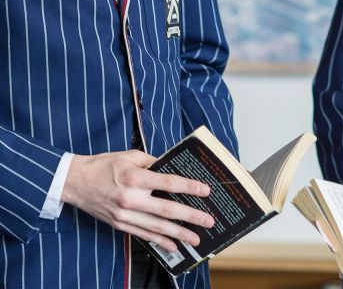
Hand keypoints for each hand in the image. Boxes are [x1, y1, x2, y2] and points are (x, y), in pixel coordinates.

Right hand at [62, 149, 214, 252]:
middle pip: (166, 209)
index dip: (189, 187)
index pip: (168, 182)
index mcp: (135, 177)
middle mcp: (131, 198)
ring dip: (178, 234)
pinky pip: (143, 234)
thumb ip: (153, 162)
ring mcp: (124, 214)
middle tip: (208, 221)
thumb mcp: (130, 155)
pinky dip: (159, 241)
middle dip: (190, 216)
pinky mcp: (119, 224)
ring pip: (157, 227)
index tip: (206, 191)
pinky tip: (173, 245)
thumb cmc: (105, 165)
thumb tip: (173, 167)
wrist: (75, 181)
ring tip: (196, 239)